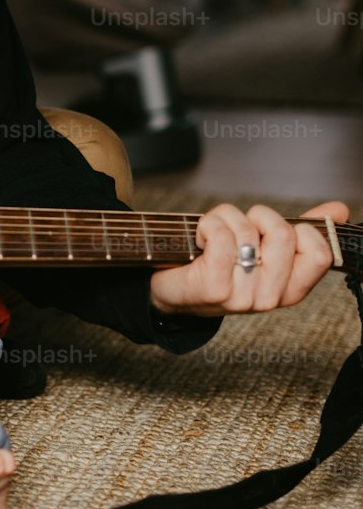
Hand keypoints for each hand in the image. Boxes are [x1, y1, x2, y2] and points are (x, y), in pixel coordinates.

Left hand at [149, 201, 349, 317]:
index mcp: (290, 289)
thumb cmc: (218, 263)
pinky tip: (201, 238)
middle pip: (283, 234)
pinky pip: (223, 237)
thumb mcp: (263, 246)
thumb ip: (301, 229)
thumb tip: (338, 210)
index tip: (274, 230)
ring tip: (213, 235)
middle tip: (240, 229)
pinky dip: (209, 224)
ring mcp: (243, 297)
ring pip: (249, 232)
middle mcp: (270, 298)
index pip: (321, 253)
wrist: (171, 289)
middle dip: (258, 216)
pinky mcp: (215, 289)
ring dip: (227, 218)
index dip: (300, 228)